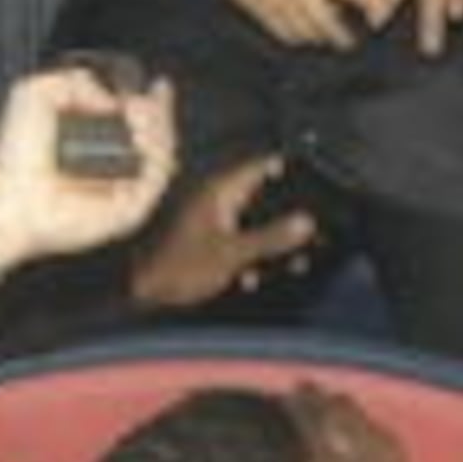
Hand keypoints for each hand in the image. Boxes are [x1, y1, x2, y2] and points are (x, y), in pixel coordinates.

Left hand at [0, 63, 179, 268]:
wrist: (9, 196)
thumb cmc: (14, 156)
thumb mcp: (37, 93)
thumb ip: (76, 80)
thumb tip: (112, 100)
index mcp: (96, 143)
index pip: (140, 123)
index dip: (154, 104)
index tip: (158, 86)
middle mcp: (114, 167)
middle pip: (160, 137)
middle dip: (160, 113)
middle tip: (142, 101)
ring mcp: (124, 190)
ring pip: (164, 155)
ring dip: (158, 128)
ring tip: (136, 113)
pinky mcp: (130, 211)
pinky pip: (157, 179)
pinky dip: (155, 154)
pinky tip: (137, 136)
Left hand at [128, 153, 323, 309]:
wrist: (143, 294)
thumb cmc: (181, 267)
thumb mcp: (233, 253)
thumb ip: (271, 237)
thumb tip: (308, 222)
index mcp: (223, 191)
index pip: (265, 167)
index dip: (293, 173)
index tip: (319, 187)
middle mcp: (219, 199)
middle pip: (266, 197)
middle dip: (288, 218)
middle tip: (313, 236)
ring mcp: (214, 220)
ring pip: (256, 222)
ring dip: (272, 243)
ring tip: (291, 264)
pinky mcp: (210, 242)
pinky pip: (242, 241)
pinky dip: (252, 257)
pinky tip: (252, 279)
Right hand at [212, 0, 381, 51]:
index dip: (368, 3)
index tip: (377, 12)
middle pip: (325, 22)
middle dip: (341, 36)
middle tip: (350, 41)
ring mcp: (277, 2)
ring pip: (306, 34)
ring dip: (320, 36)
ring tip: (327, 30)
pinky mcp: (261, 12)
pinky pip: (286, 35)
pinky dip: (300, 37)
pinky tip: (305, 29)